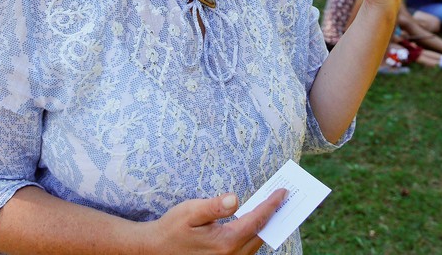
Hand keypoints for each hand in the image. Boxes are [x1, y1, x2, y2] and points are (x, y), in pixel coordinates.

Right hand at [149, 189, 286, 254]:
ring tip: (275, 208)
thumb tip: (235, 198)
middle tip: (285, 198)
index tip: (283, 193)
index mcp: (225, 242)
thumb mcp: (190, 212)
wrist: (156, 250)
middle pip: (261, 234)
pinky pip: (248, 248)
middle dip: (274, 215)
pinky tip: (257, 222)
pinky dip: (256, 234)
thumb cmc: (172, 228)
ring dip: (266, 226)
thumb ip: (213, 206)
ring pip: (256, 243)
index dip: (272, 205)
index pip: (257, 220)